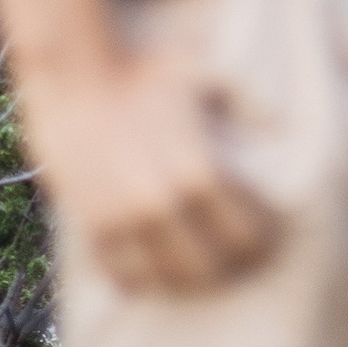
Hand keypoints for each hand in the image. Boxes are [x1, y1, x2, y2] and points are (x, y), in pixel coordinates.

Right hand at [18, 47, 279, 293]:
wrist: (73, 70)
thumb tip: (274, 120)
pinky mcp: (90, 225)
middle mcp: (162, 204)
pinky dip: (140, 279)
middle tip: (234, 262)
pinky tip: (152, 272)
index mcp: (199, 171)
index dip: (261, 241)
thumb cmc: (143, 66)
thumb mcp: (206, 77)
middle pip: (210, 268)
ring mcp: (123, 221)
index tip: (265, 236)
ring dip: (185, 280)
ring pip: (166, 280)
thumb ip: (241, 102)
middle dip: (227, 267)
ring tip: (195, 272)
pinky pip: (121, 274)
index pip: (246, 235)